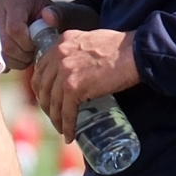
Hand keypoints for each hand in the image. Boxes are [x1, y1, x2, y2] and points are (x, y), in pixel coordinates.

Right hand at [0, 0, 53, 69]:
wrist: (37, 19)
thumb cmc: (48, 16)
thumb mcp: (58, 13)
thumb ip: (58, 14)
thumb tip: (48, 17)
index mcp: (15, 0)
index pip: (15, 29)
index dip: (27, 43)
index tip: (36, 46)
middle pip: (5, 43)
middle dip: (22, 55)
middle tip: (32, 54)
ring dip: (16, 61)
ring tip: (26, 56)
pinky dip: (7, 62)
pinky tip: (16, 56)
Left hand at [32, 24, 138, 142]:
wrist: (135, 52)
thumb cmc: (120, 47)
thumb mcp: (88, 40)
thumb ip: (76, 50)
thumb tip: (74, 67)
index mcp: (61, 43)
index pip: (41, 69)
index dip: (41, 87)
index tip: (47, 99)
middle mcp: (58, 55)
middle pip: (42, 87)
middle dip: (46, 105)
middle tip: (54, 116)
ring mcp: (64, 71)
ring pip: (52, 102)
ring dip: (55, 119)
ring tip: (62, 129)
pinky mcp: (74, 87)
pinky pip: (66, 112)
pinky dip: (67, 126)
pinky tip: (69, 135)